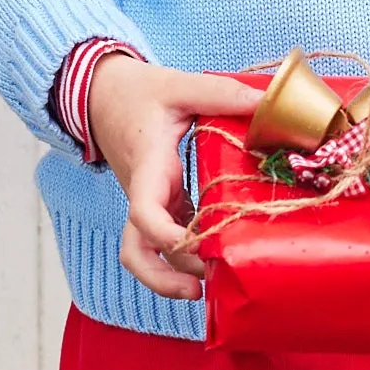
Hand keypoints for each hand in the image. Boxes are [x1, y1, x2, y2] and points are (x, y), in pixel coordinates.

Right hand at [88, 56, 258, 300]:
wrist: (102, 95)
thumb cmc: (136, 93)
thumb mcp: (178, 85)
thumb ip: (221, 93)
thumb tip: (267, 103)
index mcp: (148, 168)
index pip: (145, 213)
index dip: (167, 237)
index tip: (197, 245)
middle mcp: (145, 194)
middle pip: (137, 252)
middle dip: (166, 277)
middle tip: (206, 283)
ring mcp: (153, 203)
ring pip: (149, 253)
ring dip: (173, 274)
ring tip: (211, 284)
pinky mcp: (163, 202)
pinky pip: (169, 237)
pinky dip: (188, 252)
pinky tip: (218, 255)